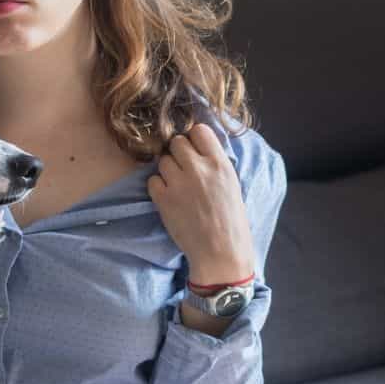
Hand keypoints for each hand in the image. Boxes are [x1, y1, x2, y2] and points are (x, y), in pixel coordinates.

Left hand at [147, 124, 255, 283]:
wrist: (220, 252)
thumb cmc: (231, 221)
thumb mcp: (232, 184)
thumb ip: (215, 164)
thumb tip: (198, 149)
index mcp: (220, 164)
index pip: (199, 131)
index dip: (194, 139)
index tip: (195, 150)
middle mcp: (199, 169)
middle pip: (176, 142)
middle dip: (178, 153)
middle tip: (184, 169)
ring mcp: (179, 183)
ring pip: (162, 160)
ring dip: (167, 170)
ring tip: (177, 186)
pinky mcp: (163, 199)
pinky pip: (152, 180)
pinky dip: (158, 187)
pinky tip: (169, 197)